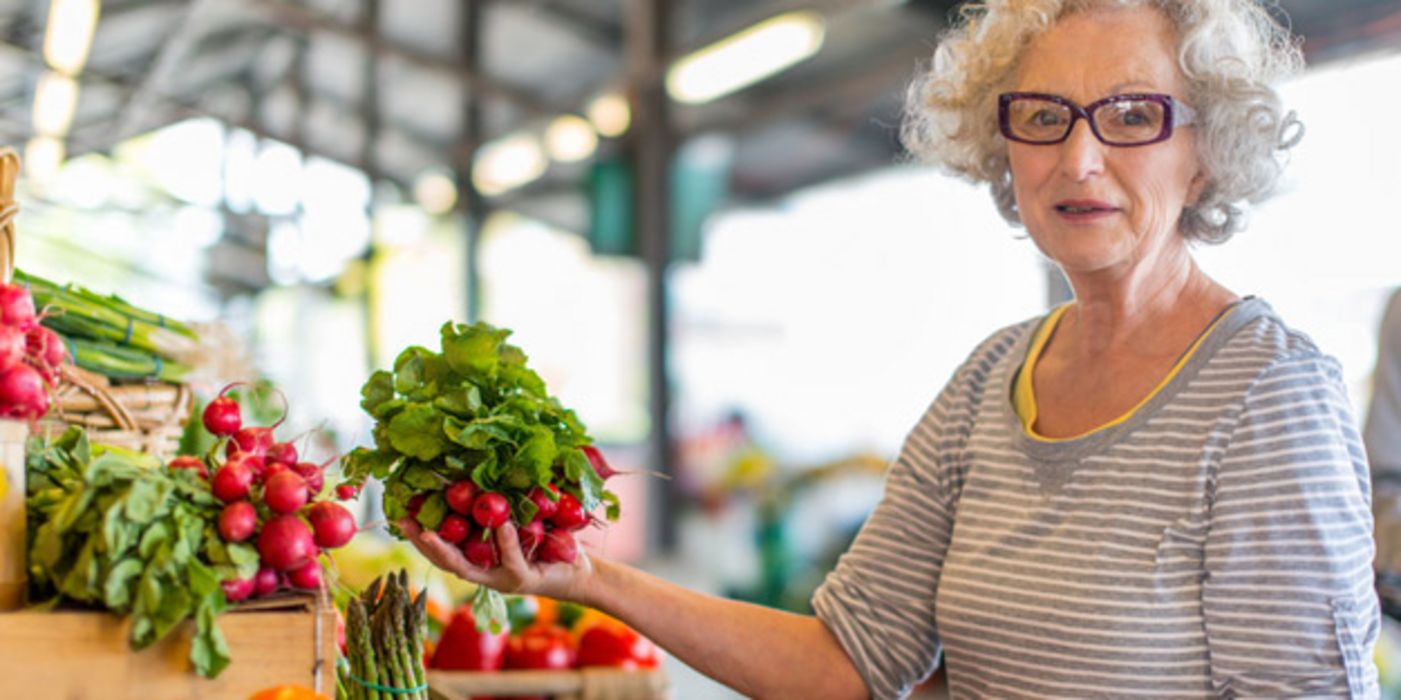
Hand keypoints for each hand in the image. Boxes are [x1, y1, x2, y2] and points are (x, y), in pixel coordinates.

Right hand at [398, 518, 594, 602]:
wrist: (578, 570)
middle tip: (403, 523)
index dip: (417, 532)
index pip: (440, 547)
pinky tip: (501, 525)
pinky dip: (505, 542)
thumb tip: (478, 464)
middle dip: (421, 542)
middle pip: (444, 560)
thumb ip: (498, 503)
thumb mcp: (518, 517)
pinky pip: (510, 559)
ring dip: (447, 550)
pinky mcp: (522, 579)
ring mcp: (500, 578)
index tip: (399, 513)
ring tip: (431, 531)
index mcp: (477, 557)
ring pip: (467, 567)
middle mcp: (483, 571)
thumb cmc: (546, 540)